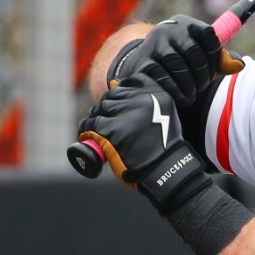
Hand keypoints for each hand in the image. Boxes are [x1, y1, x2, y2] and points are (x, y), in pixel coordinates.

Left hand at [79, 76, 211, 213]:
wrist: (167, 170)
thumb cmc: (164, 147)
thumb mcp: (164, 114)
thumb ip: (143, 98)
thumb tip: (112, 83)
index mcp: (156, 94)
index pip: (126, 85)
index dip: (118, 98)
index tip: (119, 110)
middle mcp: (141, 100)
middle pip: (111, 97)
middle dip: (107, 109)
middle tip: (108, 124)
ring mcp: (125, 114)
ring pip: (100, 110)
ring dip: (96, 120)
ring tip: (97, 130)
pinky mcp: (112, 130)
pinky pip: (92, 124)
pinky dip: (87, 130)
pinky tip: (88, 136)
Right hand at [106, 14, 223, 106]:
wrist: (143, 66)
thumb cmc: (181, 62)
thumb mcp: (202, 58)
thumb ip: (221, 61)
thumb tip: (240, 65)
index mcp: (187, 24)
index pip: (208, 35)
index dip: (215, 54)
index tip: (213, 68)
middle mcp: (169, 30)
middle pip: (194, 53)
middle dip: (202, 75)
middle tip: (202, 87)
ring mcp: (154, 44)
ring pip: (178, 66)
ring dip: (190, 85)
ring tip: (192, 95)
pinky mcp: (143, 62)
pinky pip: (164, 78)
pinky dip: (176, 91)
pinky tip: (182, 98)